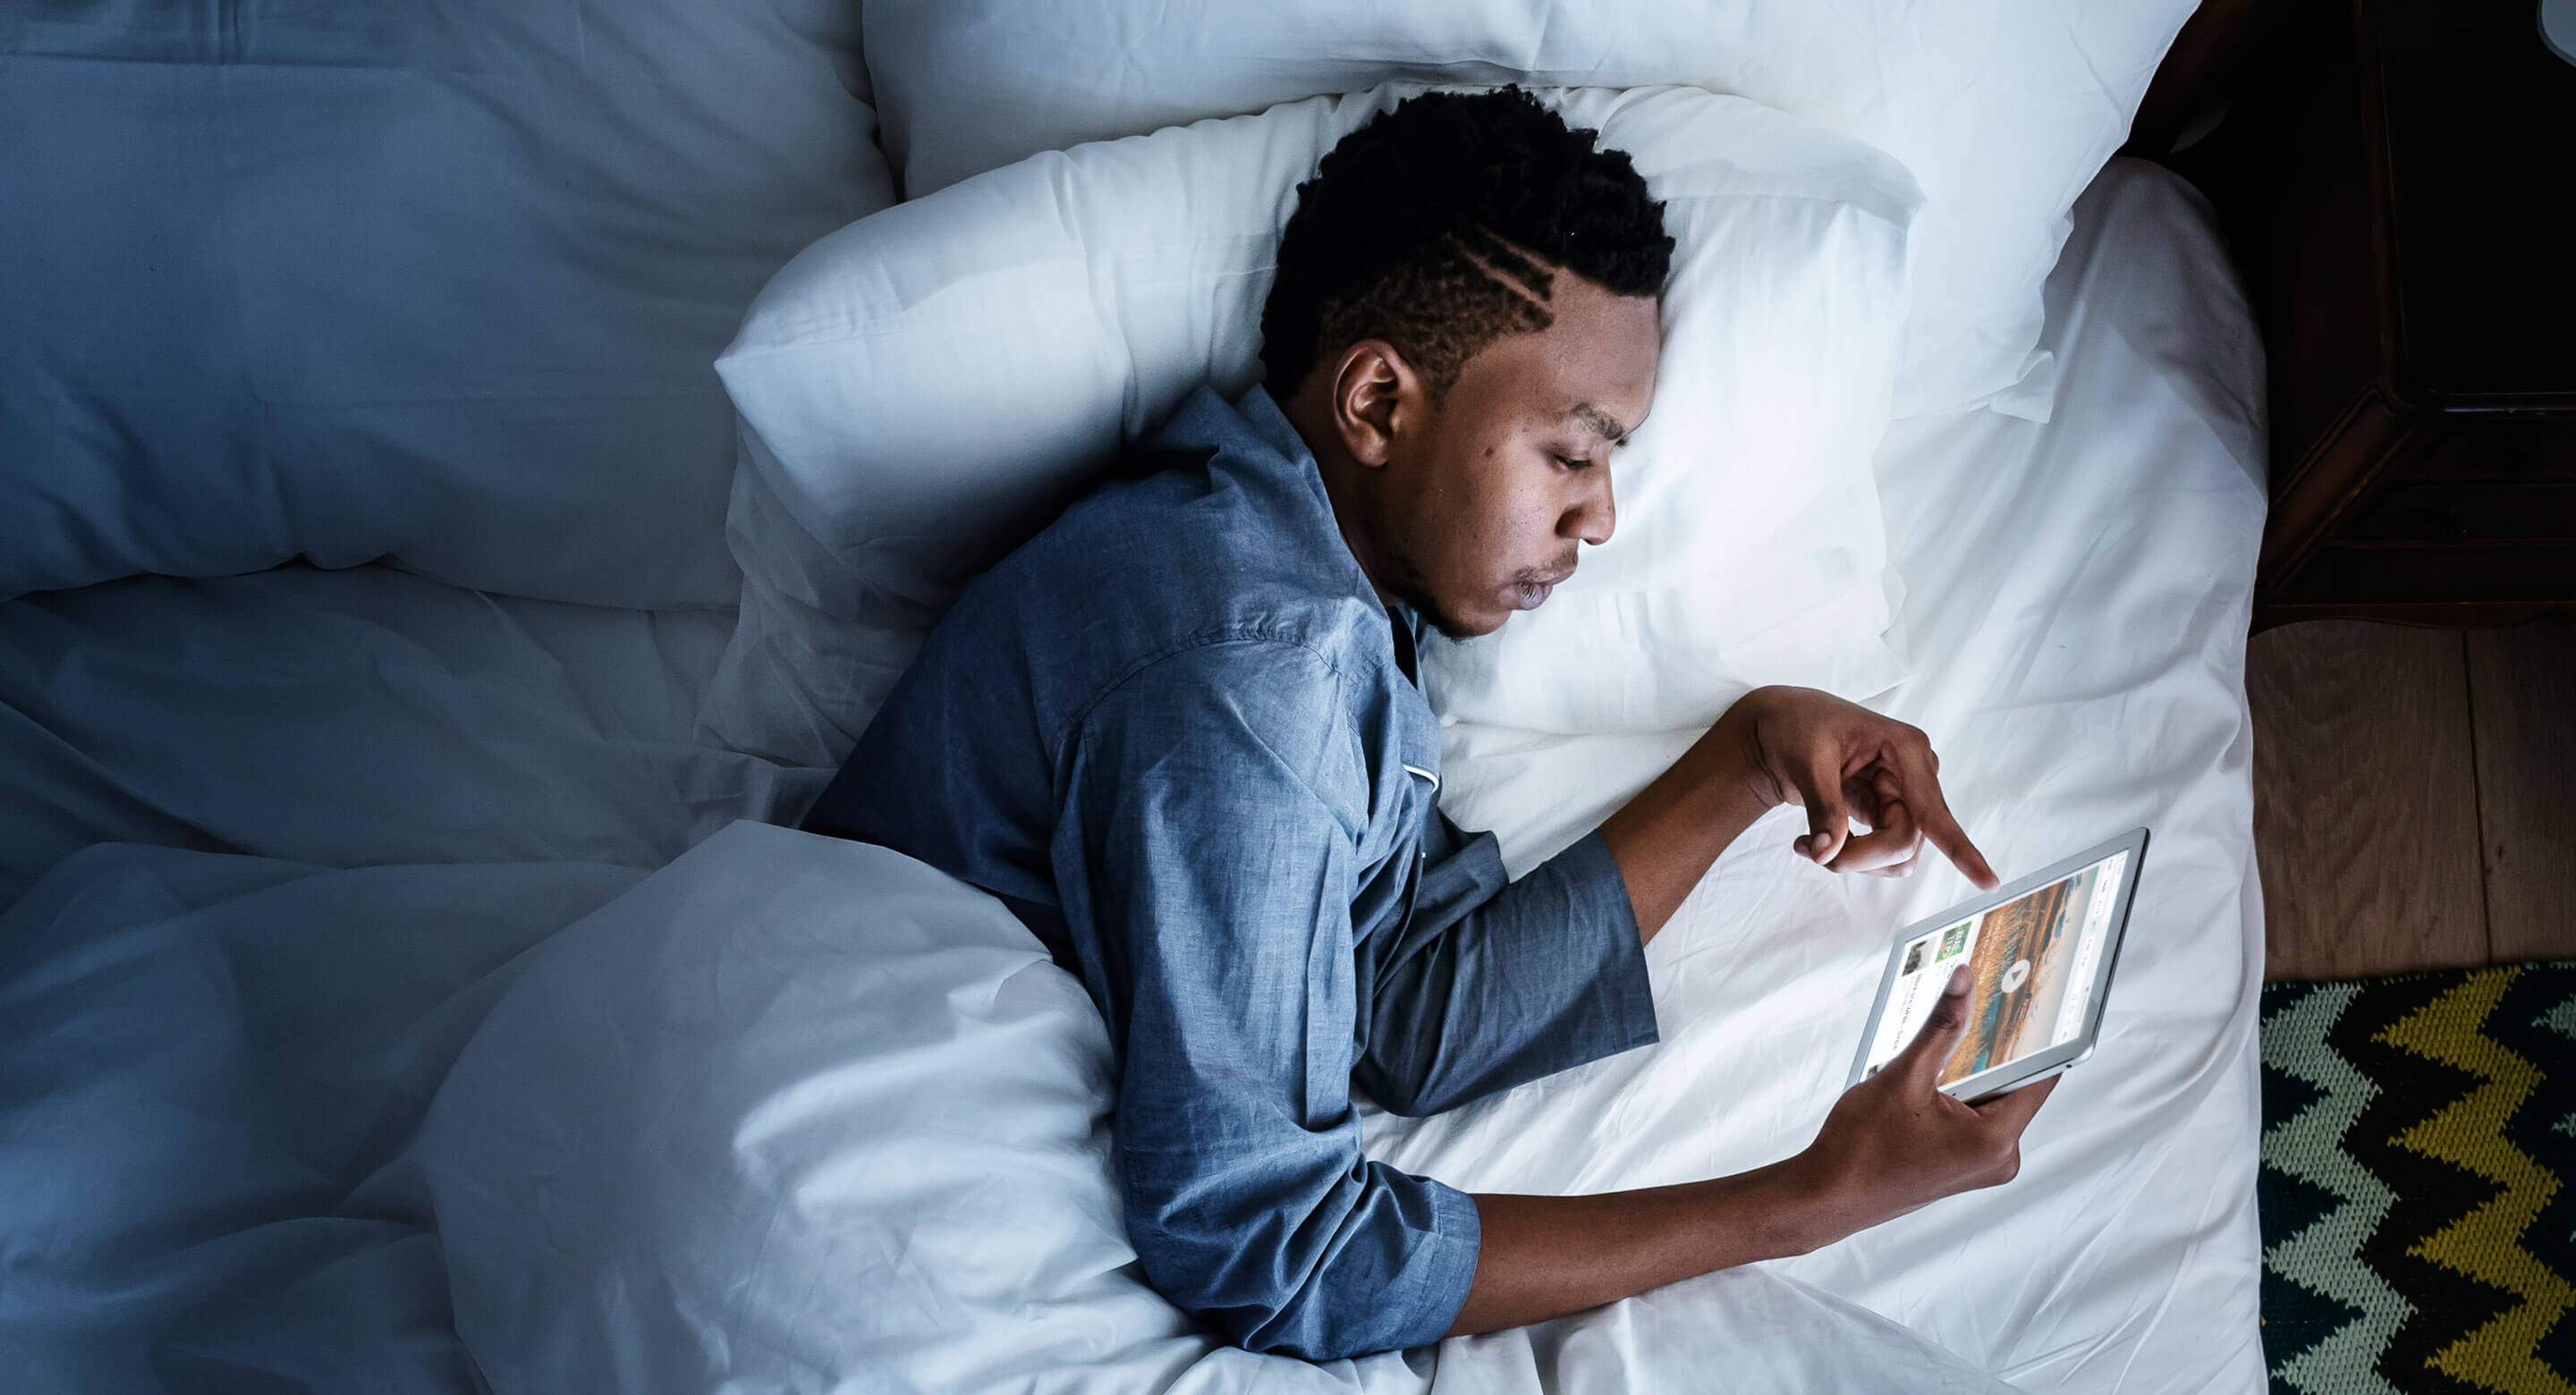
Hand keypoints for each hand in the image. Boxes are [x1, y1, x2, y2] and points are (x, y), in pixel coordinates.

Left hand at [1719, 686, 1997, 888]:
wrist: (1778, 727)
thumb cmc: (1796, 726)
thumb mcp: (1805, 761)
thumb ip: (1822, 808)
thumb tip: (1828, 853)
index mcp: (1906, 748)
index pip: (1933, 812)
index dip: (1960, 850)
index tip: (1990, 882)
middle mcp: (1916, 774)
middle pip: (1905, 843)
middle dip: (1858, 857)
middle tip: (1808, 850)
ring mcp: (1905, 796)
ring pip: (1896, 855)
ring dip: (1852, 860)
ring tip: (1806, 843)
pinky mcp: (1889, 812)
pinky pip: (1881, 853)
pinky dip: (1848, 857)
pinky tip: (1814, 842)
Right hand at [1796, 966, 2054, 1238]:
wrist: (1828, 1196)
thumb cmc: (1861, 1148)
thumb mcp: (1904, 1076)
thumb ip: (1941, 1027)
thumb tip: (1965, 980)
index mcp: (1996, 1140)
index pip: (2039, 1075)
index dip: (2036, 1036)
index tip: (2028, 999)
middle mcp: (1999, 1158)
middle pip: (2012, 1085)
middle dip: (1989, 1049)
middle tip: (1971, 1009)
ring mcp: (1981, 1165)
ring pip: (1988, 1098)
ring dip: (1966, 1071)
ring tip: (1934, 1051)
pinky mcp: (1962, 1164)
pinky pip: (1972, 1116)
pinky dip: (1954, 1092)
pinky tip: (1922, 1081)